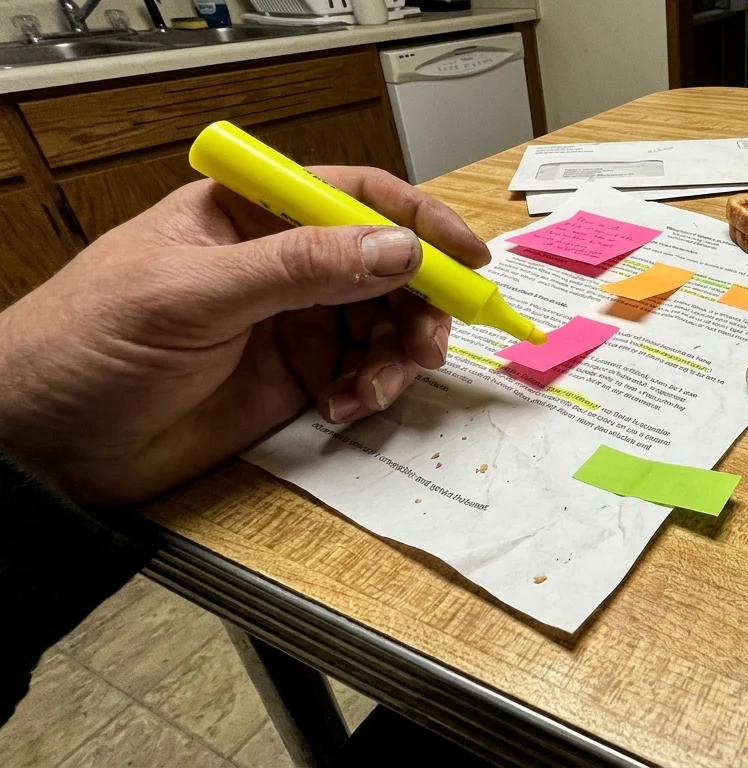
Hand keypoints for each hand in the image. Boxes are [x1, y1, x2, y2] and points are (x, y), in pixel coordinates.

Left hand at [0, 167, 489, 504]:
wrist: (48, 445)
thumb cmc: (88, 344)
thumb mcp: (193, 295)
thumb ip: (299, 268)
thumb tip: (398, 249)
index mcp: (249, 215)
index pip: (354, 198)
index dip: (418, 222)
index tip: (467, 257)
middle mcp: (279, 264)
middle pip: (385, 266)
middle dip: (419, 302)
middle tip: (431, 341)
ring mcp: (290, 322)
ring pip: (383, 324)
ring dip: (398, 355)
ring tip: (377, 385)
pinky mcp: (294, 378)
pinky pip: (362, 374)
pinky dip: (370, 391)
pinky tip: (343, 407)